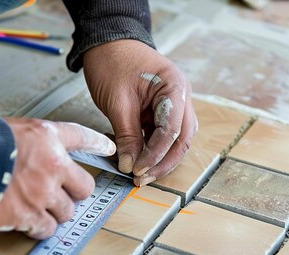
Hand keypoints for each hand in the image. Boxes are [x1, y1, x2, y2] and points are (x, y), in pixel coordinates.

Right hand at [0, 118, 115, 238]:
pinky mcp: (26, 215)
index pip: (81, 137)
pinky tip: (25, 221)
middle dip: (71, 194)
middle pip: (83, 189)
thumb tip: (43, 155)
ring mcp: (41, 193)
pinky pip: (44, 228)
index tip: (107, 148)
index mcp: (47, 140)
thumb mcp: (12, 129)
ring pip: (65, 213)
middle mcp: (51, 166)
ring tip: (34, 207)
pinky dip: (37, 228)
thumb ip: (32, 142)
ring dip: (53, 213)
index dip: (97, 143)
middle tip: (55, 193)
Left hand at [83, 39, 197, 185]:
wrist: (106, 41)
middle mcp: (180, 96)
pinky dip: (153, 149)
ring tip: (142, 174)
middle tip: (143, 179)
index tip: (137, 170)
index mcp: (174, 87)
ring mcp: (173, 103)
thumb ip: (126, 135)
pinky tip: (139, 160)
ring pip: (176, 140)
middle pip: (182, 139)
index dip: (155, 155)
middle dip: (163, 162)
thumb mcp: (117, 101)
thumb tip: (129, 165)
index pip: (171, 130)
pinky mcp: (162, 110)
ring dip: (161, 158)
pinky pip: (163, 134)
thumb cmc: (112, 62)